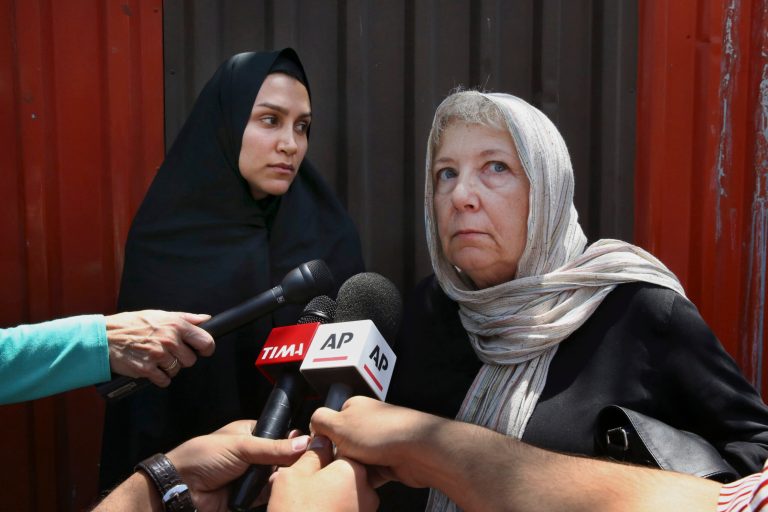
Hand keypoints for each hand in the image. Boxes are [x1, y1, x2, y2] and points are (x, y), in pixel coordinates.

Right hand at [106, 310, 214, 385]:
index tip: (203, 350)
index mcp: (176, 325)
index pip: (205, 341)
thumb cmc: (132, 324)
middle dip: (182, 358)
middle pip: (191, 360)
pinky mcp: (147, 369)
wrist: (105, 337)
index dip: (206, 348)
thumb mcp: (160, 314)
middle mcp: (170, 340)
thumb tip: (206, 319)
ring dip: (169, 368)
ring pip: (177, 370)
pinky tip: (152, 368)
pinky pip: (164, 380)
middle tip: (169, 352)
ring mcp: (158, 355)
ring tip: (156, 358)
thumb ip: (186, 318)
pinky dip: (159, 377)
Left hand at [167, 420, 309, 511]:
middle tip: (303, 461)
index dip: (293, 439)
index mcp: (249, 434)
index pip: (279, 434)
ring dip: (283, 476)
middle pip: (282, 457)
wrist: (181, 488)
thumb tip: (303, 442)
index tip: (309, 443)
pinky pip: (269, 493)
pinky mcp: (248, 496)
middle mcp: (252, 454)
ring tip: (289, 475)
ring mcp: (250, 476)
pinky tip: (278, 487)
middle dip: (290, 460)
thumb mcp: (241, 446)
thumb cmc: (203, 457)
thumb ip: (274, 447)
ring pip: (277, 476)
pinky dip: (274, 492)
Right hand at [268, 435, 378, 511]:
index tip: (308, 463)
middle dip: (322, 478)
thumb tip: (322, 441)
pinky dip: (330, 510)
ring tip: (300, 503)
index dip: (322, 455)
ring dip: (325, 495)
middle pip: (343, 474)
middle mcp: (366, 491)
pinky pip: (344, 511)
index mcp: (352, 470)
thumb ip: (312, 454)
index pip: (341, 450)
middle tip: (300, 487)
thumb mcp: (294, 476)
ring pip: (342, 495)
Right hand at [310, 396, 445, 487]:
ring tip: (355, 471)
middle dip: (340, 457)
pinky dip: (366, 479)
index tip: (323, 448)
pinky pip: (369, 473)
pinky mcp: (389, 461)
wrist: (419, 450)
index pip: (331, 423)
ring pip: (355, 461)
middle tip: (341, 461)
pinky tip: (365, 481)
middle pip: (342, 445)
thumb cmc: (383, 433)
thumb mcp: (339, 423)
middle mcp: (368, 423)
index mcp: (355, 408)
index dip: (326, 437)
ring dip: (353, 469)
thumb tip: (313, 425)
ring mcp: (380, 442)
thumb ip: (320, 420)